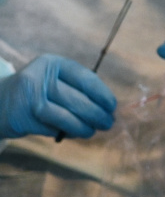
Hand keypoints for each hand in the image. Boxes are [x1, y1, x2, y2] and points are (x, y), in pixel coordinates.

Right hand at [0, 54, 116, 139]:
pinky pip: (50, 129)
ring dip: (82, 126)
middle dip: (96, 114)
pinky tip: (72, 133)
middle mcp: (38, 78)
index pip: (85, 78)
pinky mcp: (20, 119)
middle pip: (76, 98)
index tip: (113, 106)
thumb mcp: (54, 79)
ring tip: (92, 131)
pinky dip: (65, 132)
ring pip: (64, 116)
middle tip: (107, 123)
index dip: (102, 94)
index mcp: (51, 63)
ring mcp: (27, 98)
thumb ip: (78, 88)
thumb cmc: (37, 90)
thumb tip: (108, 107)